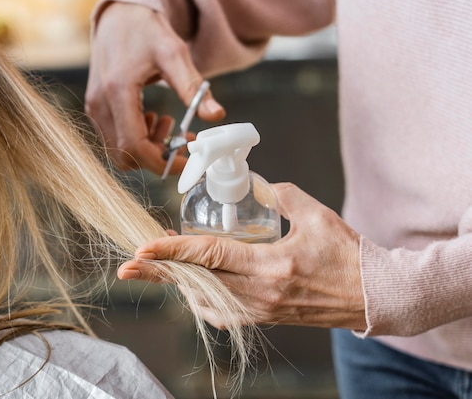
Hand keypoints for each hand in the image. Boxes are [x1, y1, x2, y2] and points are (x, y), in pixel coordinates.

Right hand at [85, 2, 224, 174]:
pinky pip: (115, 139)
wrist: (119, 15)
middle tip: (180, 140)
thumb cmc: (145, 30)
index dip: (161, 162)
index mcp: (118, 91)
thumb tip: (215, 115)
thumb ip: (193, 87)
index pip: (134, 146)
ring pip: (120, 152)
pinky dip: (138, 139)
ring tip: (169, 124)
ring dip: (148, 148)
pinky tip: (154, 119)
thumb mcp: (174, 54)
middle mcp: (100, 104)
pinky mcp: (97, 109)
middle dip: (156, 156)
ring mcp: (95, 108)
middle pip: (125, 156)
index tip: (186, 161)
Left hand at [118, 182, 366, 330]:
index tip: (143, 248)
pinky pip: (222, 314)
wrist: (373, 296)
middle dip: (159, 273)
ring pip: (204, 299)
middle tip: (129, 267)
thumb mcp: (315, 215)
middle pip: (197, 282)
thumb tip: (254, 184)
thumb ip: (280, 194)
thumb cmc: (348, 255)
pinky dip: (199, 300)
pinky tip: (190, 288)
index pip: (211, 255)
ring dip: (176, 284)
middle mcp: (260, 293)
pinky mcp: (264, 318)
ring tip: (154, 270)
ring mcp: (260, 310)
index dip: (173, 251)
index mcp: (271, 265)